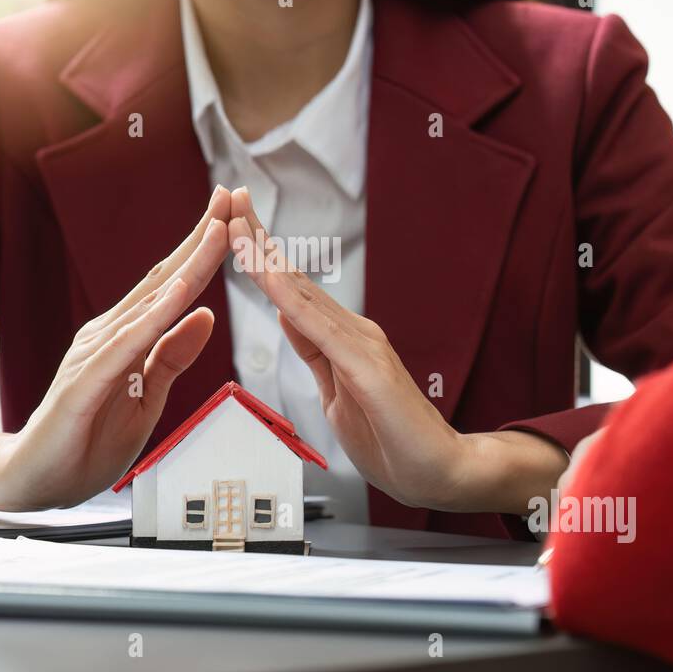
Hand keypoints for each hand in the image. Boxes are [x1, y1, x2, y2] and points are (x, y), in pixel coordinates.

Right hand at [0, 187, 230, 512]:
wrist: (34, 481)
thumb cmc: (85, 441)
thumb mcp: (146, 399)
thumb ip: (172, 358)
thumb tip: (205, 316)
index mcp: (125, 337)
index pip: (170, 285)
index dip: (203, 249)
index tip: (232, 215)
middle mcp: (107, 334)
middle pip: (162, 279)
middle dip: (199, 237)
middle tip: (230, 196)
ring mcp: (93, 354)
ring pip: (150, 302)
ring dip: (187, 264)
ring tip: (218, 231)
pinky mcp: (83, 383)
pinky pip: (126, 345)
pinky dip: (155, 317)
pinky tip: (180, 294)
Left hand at [227, 188, 566, 512]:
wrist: (440, 473)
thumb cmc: (393, 440)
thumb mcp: (336, 392)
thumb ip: (315, 352)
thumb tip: (289, 316)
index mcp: (342, 340)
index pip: (292, 291)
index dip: (262, 257)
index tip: (235, 225)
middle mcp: (354, 332)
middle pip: (295, 280)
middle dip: (261, 239)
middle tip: (232, 198)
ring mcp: (364, 345)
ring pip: (304, 296)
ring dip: (268, 260)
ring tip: (240, 227)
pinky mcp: (369, 369)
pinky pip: (321, 331)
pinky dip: (292, 301)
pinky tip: (270, 280)